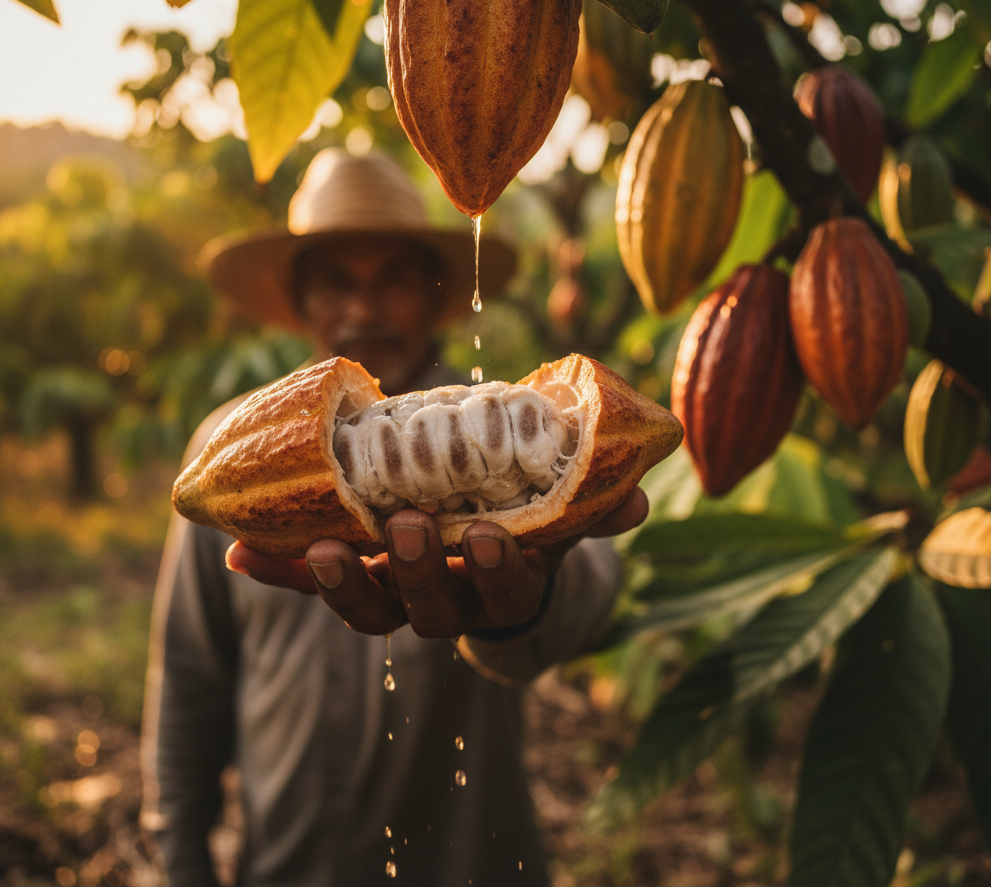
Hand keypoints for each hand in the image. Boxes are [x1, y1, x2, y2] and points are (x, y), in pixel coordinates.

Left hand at [225, 488, 647, 637]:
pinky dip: (278, 572)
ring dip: (341, 584)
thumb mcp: (560, 520)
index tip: (491, 537)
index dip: (497, 572)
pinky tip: (238, 553)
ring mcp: (397, 597)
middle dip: (418, 572)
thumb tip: (636, 498)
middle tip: (407, 526)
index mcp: (502, 587)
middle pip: (430, 608)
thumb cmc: (524, 527)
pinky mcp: (354, 582)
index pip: (506, 590)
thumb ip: (591, 510)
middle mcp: (447, 605)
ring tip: (316, 550)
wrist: (480, 557)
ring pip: (370, 609)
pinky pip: (315, 584)